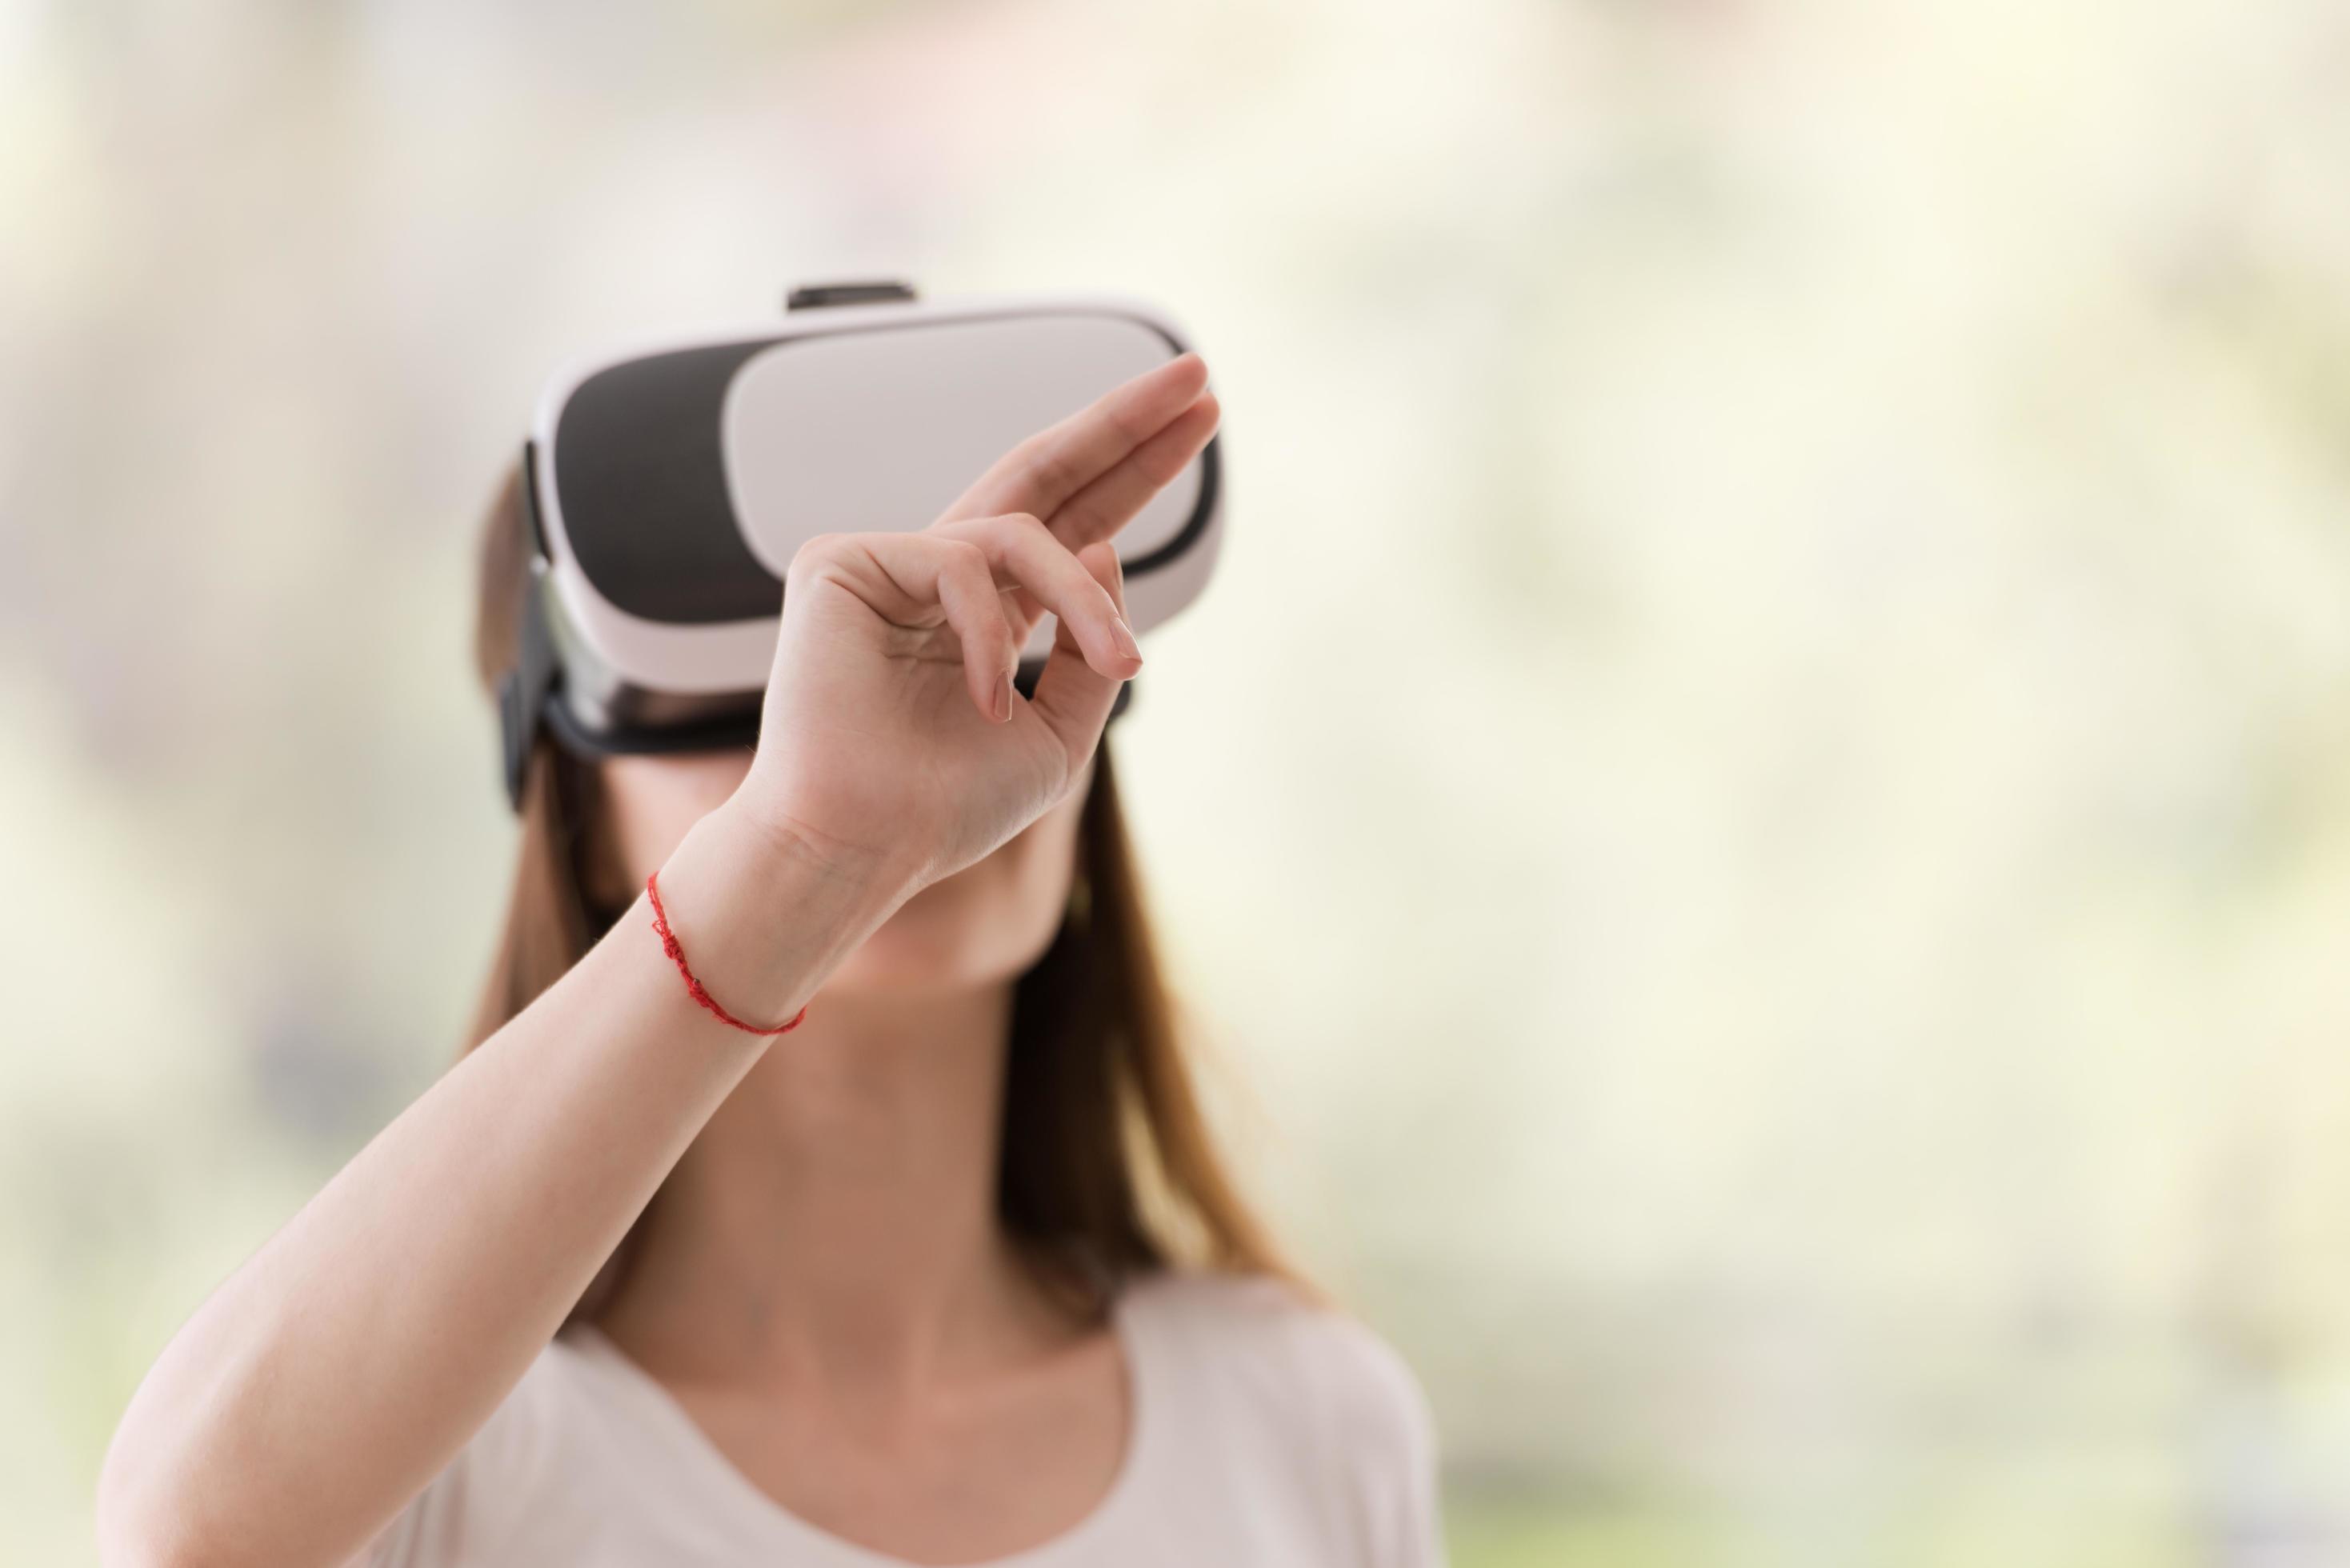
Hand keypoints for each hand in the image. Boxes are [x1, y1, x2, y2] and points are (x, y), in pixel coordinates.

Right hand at [730, 351, 1219, 894]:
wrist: (862, 847)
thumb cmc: (943, 809)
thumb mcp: (1061, 731)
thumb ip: (1091, 643)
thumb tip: (1106, 546)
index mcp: (989, 615)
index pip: (1074, 520)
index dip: (1136, 470)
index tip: (1202, 416)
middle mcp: (941, 577)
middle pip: (1046, 472)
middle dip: (1125, 424)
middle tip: (1196, 377)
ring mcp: (890, 563)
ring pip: (1025, 533)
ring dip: (1088, 599)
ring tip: (1120, 661)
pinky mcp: (844, 561)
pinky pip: (962, 563)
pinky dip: (992, 637)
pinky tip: (989, 702)